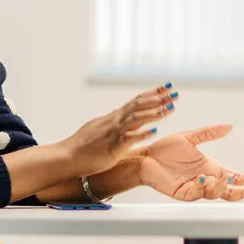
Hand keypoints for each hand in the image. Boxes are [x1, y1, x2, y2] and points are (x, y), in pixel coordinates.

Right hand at [63, 84, 177, 175]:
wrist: (67, 156)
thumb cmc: (83, 147)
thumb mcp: (100, 130)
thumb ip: (112, 125)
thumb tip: (122, 121)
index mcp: (113, 118)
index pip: (136, 101)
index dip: (152, 93)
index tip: (166, 87)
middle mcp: (114, 121)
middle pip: (139, 104)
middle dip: (159, 98)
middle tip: (175, 92)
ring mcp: (113, 132)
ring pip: (136, 118)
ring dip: (155, 112)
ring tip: (170, 108)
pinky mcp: (112, 146)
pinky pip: (129, 138)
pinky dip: (142, 134)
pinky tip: (155, 131)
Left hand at [137, 124, 243, 200]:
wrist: (145, 157)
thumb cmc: (165, 149)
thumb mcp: (190, 137)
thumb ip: (209, 133)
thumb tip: (229, 126)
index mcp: (210, 168)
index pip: (235, 176)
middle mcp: (205, 179)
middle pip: (230, 190)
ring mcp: (195, 188)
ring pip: (215, 193)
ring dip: (222, 186)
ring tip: (225, 176)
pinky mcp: (182, 193)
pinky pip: (197, 193)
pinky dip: (203, 186)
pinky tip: (203, 177)